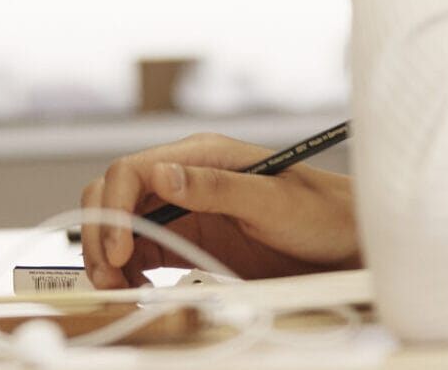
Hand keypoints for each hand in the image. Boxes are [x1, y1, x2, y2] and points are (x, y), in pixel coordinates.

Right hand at [80, 134, 360, 287]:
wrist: (347, 245)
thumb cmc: (321, 213)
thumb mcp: (273, 201)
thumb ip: (217, 187)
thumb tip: (162, 176)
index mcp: (199, 156)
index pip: (131, 172)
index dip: (113, 211)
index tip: (118, 253)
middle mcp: (183, 179)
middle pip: (115, 197)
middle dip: (100, 234)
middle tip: (108, 278)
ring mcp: (183, 211)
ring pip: (121, 226)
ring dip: (109, 256)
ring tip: (118, 290)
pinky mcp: (188, 241)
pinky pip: (142, 252)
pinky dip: (128, 272)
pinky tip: (136, 290)